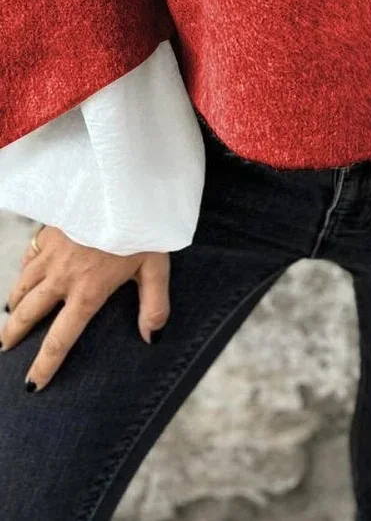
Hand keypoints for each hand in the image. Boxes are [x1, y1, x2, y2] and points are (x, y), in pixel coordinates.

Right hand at [0, 225, 170, 391]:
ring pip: (22, 285)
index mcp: (88, 292)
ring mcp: (51, 253)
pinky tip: (24, 274)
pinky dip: (23, 270)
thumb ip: (154, 305)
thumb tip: (151, 338)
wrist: (122, 186)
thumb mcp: (156, 266)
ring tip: (9, 316)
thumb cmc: (142, 225)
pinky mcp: (49, 230)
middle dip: (14, 334)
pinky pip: (28, 256)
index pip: (60, 338)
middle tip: (5, 349)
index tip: (33, 384)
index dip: (44, 365)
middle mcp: (62, 277)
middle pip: (28, 314)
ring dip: (14, 304)